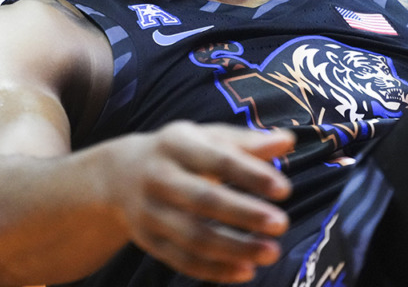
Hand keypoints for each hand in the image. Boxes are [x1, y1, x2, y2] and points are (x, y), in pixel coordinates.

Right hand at [110, 121, 294, 282]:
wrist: (119, 175)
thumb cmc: (181, 152)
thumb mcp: (207, 136)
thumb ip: (247, 142)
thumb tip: (288, 141)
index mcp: (176, 143)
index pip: (217, 159)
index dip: (251, 174)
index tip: (284, 189)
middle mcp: (158, 177)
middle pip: (203, 199)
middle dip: (244, 213)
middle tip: (281, 224)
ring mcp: (150, 212)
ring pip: (193, 237)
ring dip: (234, 248)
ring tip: (271, 252)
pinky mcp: (149, 241)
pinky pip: (183, 261)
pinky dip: (215, 270)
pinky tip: (246, 271)